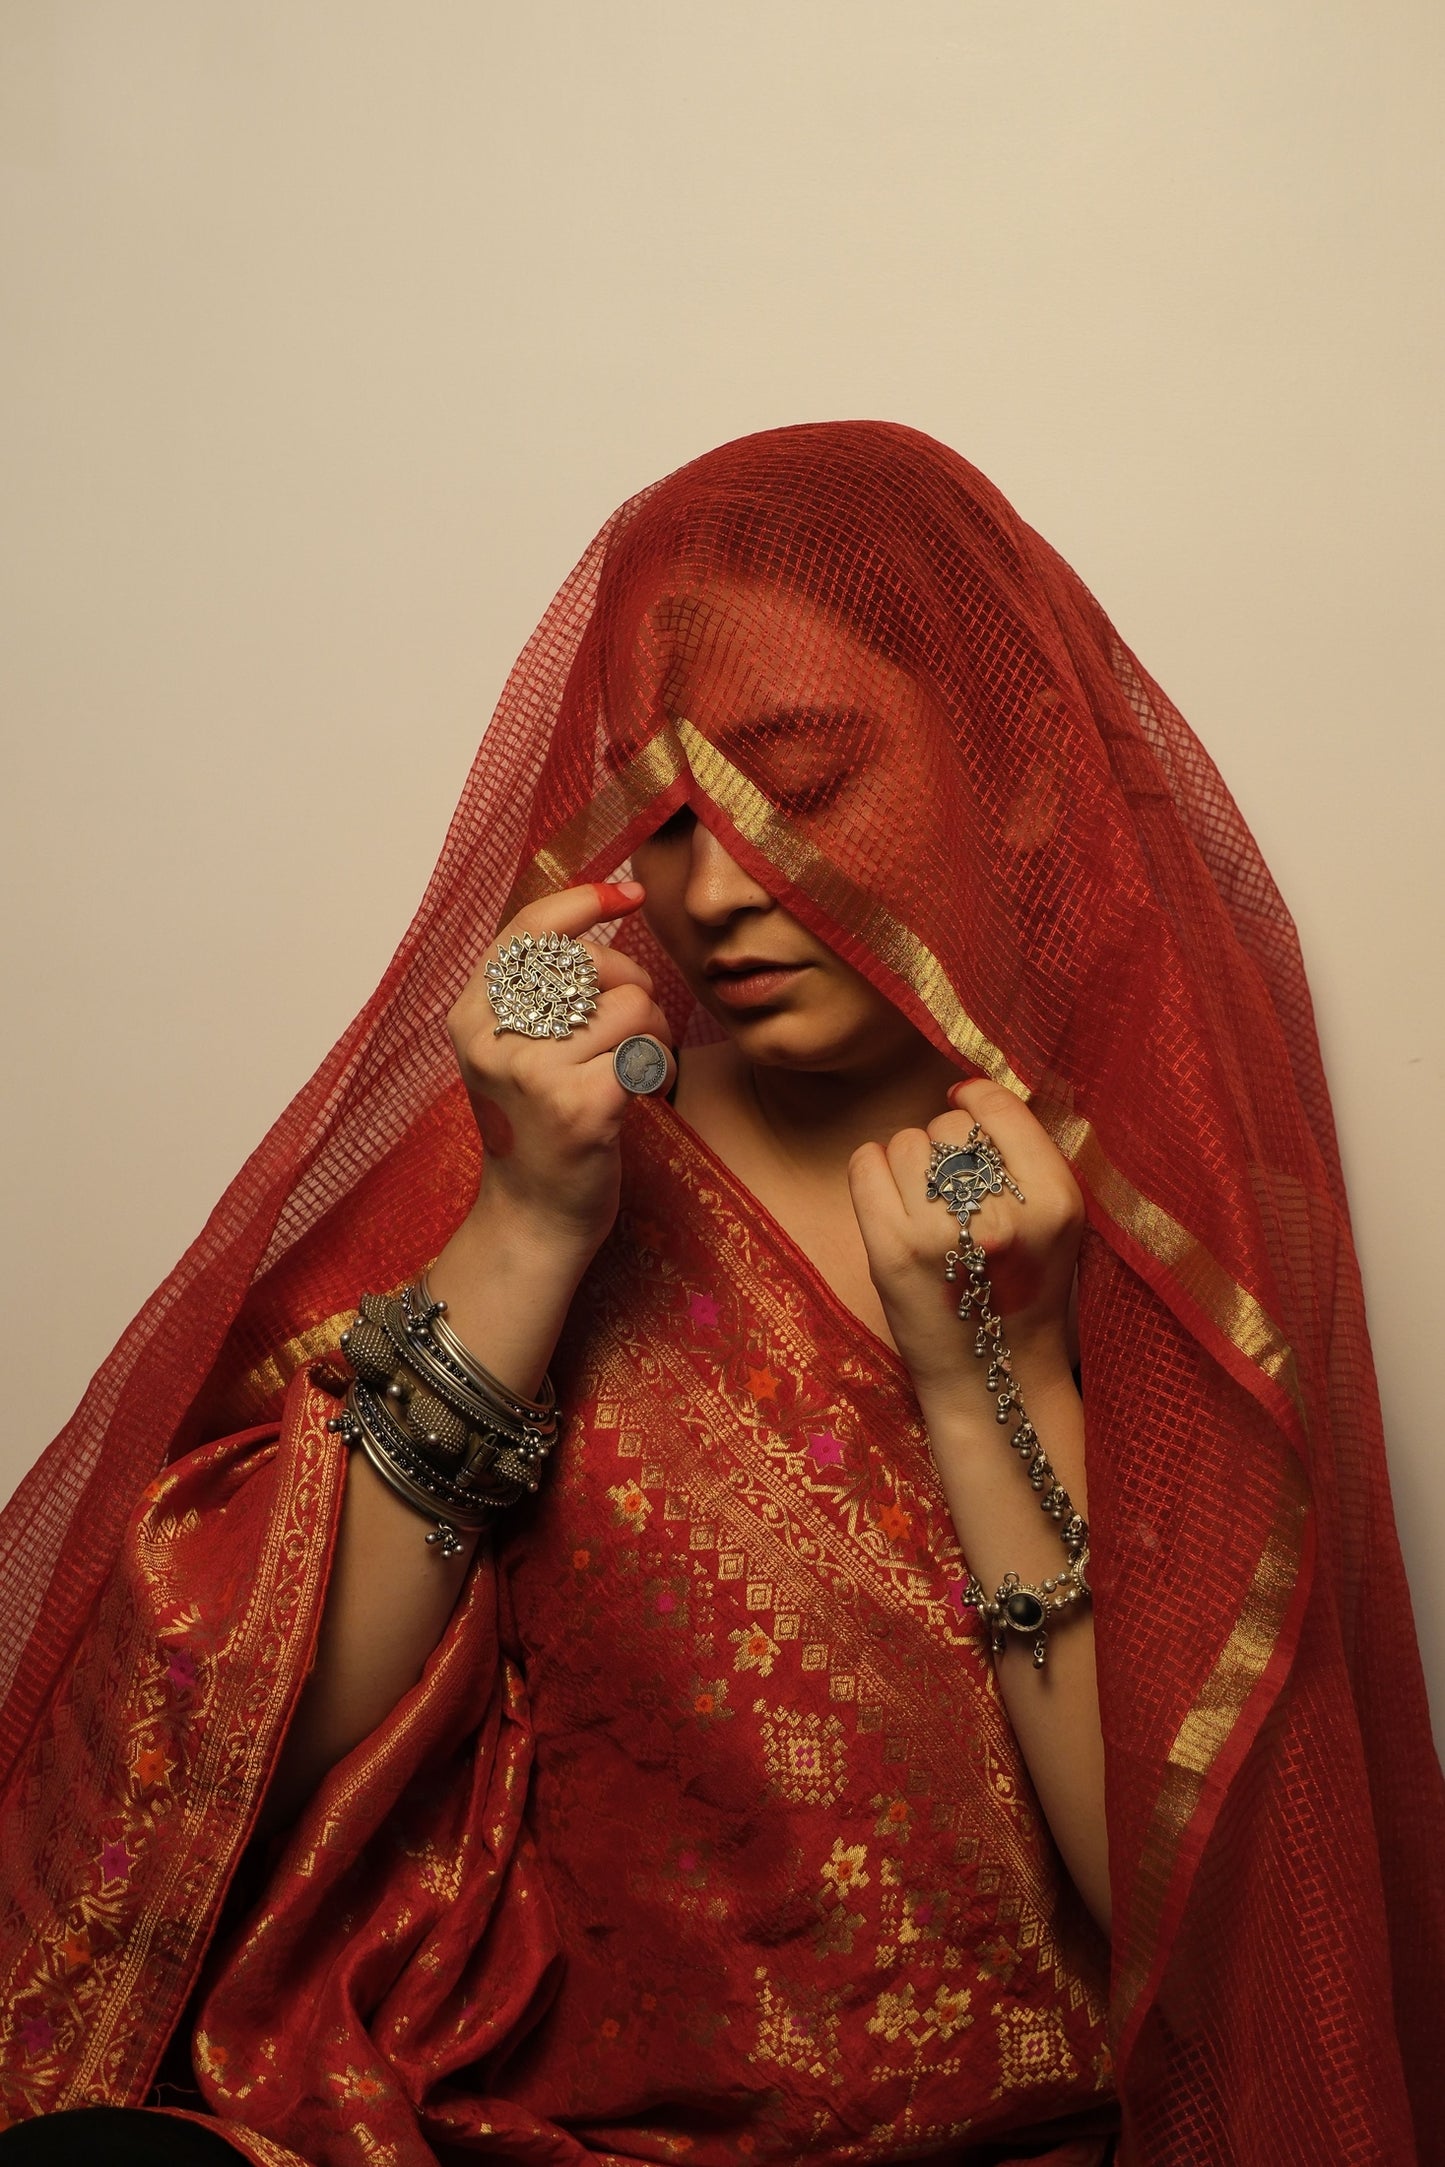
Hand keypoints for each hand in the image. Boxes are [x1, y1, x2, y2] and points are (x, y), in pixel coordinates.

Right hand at [448, 881, 675, 1262]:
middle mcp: (493, 1041)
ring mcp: (534, 1074)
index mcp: (470, 1018)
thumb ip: (539, 989)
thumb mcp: (514, 1051)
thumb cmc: (538, 1127)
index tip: (630, 895)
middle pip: (593, 962)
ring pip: (631, 1004)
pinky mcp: (580, 1107)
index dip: (585, 901)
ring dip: (653, 1034)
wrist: (534, 1221)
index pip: (528, 929)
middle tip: (628, 1033)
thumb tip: (609, 903)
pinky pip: (649, 1048)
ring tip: (632, 1069)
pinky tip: (645, 1093)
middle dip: (631, 985)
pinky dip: (662, 1067)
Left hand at [846, 1078, 1083, 1401]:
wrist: (993, 1376)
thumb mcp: (1056, 1224)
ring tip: (927, 1208)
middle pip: (949, 1127)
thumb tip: (966, 1090)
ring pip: (908, 1142)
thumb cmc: (1022, 1293)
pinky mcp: (891, 1251)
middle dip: (947, 1150)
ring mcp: (941, 1234)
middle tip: (955, 1196)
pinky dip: (871, 1169)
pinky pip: (866, 1163)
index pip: (1000, 1108)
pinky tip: (888, 1198)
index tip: (967, 1113)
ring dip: (910, 1164)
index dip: (976, 1104)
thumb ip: (1028, 1159)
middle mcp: (1002, 1215)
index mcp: (1055, 1202)